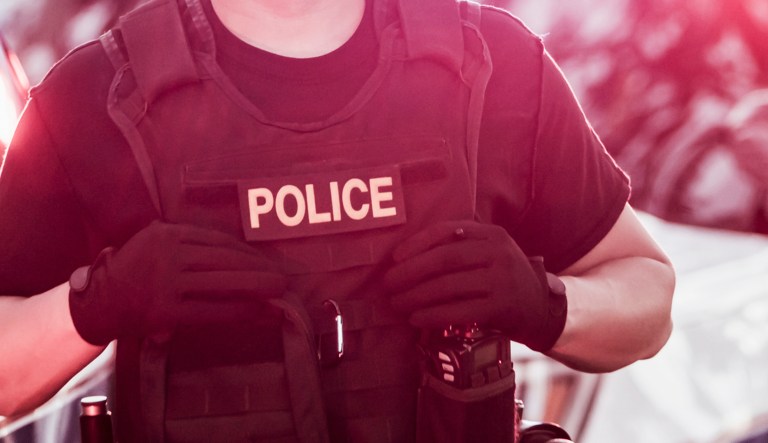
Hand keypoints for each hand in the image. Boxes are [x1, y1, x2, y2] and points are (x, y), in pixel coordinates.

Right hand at [69, 221, 287, 344]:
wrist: (100, 301)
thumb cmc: (137, 271)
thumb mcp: (156, 243)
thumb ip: (189, 243)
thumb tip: (240, 256)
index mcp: (168, 233)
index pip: (217, 241)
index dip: (247, 252)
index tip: (267, 261)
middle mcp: (168, 253)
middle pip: (224, 259)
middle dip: (258, 269)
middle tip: (284, 277)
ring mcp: (166, 282)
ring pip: (222, 283)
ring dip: (255, 288)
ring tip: (279, 292)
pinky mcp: (166, 310)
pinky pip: (211, 310)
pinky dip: (238, 311)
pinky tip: (257, 312)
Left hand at [383, 221, 566, 351]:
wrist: (540, 308)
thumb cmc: (501, 278)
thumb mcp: (488, 253)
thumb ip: (459, 247)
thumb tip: (405, 257)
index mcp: (491, 234)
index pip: (447, 231)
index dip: (417, 243)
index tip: (394, 258)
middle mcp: (498, 253)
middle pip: (444, 259)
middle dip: (410, 272)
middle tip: (388, 284)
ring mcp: (502, 280)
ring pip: (448, 286)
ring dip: (416, 296)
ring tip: (396, 303)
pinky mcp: (502, 308)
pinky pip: (459, 311)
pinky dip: (433, 315)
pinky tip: (415, 319)